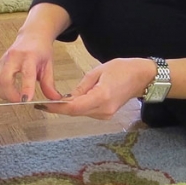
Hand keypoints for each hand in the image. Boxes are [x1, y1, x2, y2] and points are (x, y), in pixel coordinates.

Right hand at [0, 3, 70, 101]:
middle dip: (10, 95)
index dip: (26, 88)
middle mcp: (14, 57)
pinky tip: (8, 91)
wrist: (32, 35)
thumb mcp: (49, 65)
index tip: (26, 100)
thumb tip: (54, 99)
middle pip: (4, 79)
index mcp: (29, 56)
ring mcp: (4, 59)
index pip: (27, 74)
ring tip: (14, 97)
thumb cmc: (41, 50)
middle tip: (20, 101)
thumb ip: (49, 84)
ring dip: (3, 93)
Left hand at [40, 58, 154, 119]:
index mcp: (101, 97)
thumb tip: (67, 98)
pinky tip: (73, 100)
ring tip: (56, 100)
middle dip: (60, 108)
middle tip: (44, 103)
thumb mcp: (98, 71)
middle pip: (75, 112)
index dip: (56, 107)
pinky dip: (79, 107)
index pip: (73, 107)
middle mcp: (103, 109)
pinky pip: (88, 111)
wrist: (142, 77)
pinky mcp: (107, 114)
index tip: (43, 105)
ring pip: (81, 113)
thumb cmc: (123, 69)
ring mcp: (106, 114)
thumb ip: (82, 87)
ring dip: (69, 107)